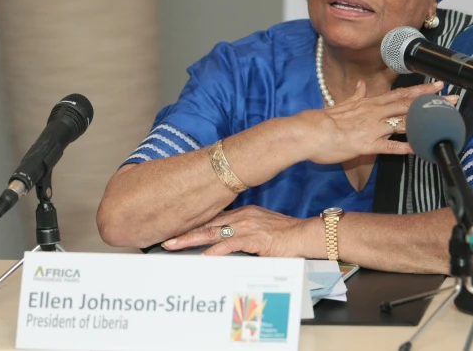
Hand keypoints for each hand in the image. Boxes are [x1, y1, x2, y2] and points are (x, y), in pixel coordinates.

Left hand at [161, 205, 318, 257]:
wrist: (306, 235)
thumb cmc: (286, 236)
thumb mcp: (260, 233)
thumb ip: (243, 237)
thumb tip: (225, 247)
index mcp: (242, 214)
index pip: (211, 219)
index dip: (192, 226)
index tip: (176, 231)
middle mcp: (242, 217)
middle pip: (207, 224)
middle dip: (184, 232)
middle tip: (166, 239)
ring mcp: (248, 226)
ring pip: (213, 232)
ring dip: (192, 240)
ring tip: (174, 245)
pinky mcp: (256, 238)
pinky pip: (231, 244)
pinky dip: (216, 251)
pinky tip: (204, 256)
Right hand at [296, 80, 456, 164]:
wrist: (307, 132)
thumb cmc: (321, 121)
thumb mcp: (340, 104)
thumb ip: (354, 96)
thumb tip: (360, 86)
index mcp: (368, 103)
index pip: (399, 94)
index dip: (420, 90)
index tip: (438, 85)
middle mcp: (373, 113)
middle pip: (407, 105)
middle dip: (431, 102)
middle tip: (452, 100)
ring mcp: (371, 129)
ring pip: (402, 123)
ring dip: (425, 121)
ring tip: (443, 120)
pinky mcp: (365, 145)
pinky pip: (389, 147)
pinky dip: (405, 147)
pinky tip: (419, 149)